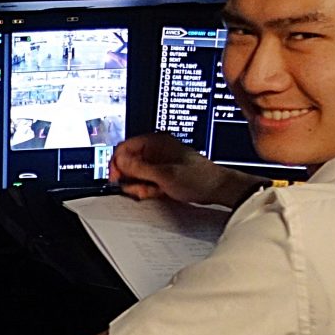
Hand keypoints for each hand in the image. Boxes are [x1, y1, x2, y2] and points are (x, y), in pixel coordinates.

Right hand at [108, 131, 251, 207]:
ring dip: (141, 186)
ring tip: (154, 191)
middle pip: (129, 162)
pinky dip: (149, 189)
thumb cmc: (198, 178)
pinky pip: (147, 180)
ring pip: (137, 174)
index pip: (124, 147)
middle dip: (131, 178)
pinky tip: (158, 192)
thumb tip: (118, 160)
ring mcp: (160, 162)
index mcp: (156, 142)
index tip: (116, 178)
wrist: (218, 189)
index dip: (117, 163)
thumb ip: (138, 167)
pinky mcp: (163, 173)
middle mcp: (156, 149)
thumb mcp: (163, 175)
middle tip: (139, 188)